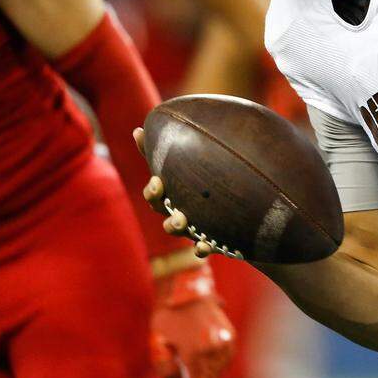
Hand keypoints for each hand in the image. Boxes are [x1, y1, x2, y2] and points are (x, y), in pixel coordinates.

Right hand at [135, 128, 221, 258]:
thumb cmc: (205, 182)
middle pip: (164, 215)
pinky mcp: (212, 240)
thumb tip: (138, 129)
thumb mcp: (188, 162)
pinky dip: (201, 248)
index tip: (158, 182)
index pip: (155, 195)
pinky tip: (204, 246)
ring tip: (183, 220)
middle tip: (174, 207)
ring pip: (180, 231)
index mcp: (174, 194)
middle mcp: (181, 212)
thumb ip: (165, 148)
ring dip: (176, 226)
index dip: (153, 191)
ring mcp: (195, 228)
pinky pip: (203, 248)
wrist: (240, 207)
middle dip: (165, 211)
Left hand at [151, 260, 235, 377]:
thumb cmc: (167, 317)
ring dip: (208, 374)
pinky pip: (227, 358)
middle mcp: (214, 349)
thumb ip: (166, 370)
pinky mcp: (231, 335)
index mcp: (195, 353)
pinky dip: (218, 363)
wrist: (185, 290)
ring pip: (220, 371)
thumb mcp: (156, 345)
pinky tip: (206, 359)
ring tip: (195, 368)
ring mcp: (225, 341)